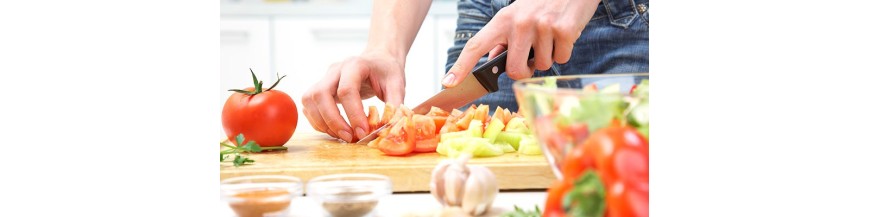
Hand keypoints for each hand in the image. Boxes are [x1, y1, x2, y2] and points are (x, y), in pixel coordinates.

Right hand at [301, 52, 405, 141]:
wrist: (377, 59)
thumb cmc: (386, 70)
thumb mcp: (397, 82)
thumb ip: (395, 102)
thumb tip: (391, 125)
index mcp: (355, 65)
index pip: (346, 90)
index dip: (353, 114)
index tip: (363, 132)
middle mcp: (335, 70)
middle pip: (321, 94)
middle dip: (332, 121)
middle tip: (349, 138)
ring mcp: (324, 78)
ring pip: (309, 100)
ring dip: (322, 122)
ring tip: (342, 136)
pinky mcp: (320, 89)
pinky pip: (309, 106)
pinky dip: (317, 121)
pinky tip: (334, 130)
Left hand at [442, 0, 600, 86]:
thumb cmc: (541, 4)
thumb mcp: (516, 15)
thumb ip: (503, 38)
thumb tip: (493, 59)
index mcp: (503, 20)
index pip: (476, 45)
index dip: (461, 66)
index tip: (448, 83)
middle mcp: (520, 23)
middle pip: (514, 70)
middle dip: (524, 71)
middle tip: (531, 58)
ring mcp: (542, 26)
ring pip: (542, 66)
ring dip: (547, 57)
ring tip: (550, 36)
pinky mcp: (564, 30)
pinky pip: (561, 59)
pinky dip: (563, 52)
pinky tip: (563, 34)